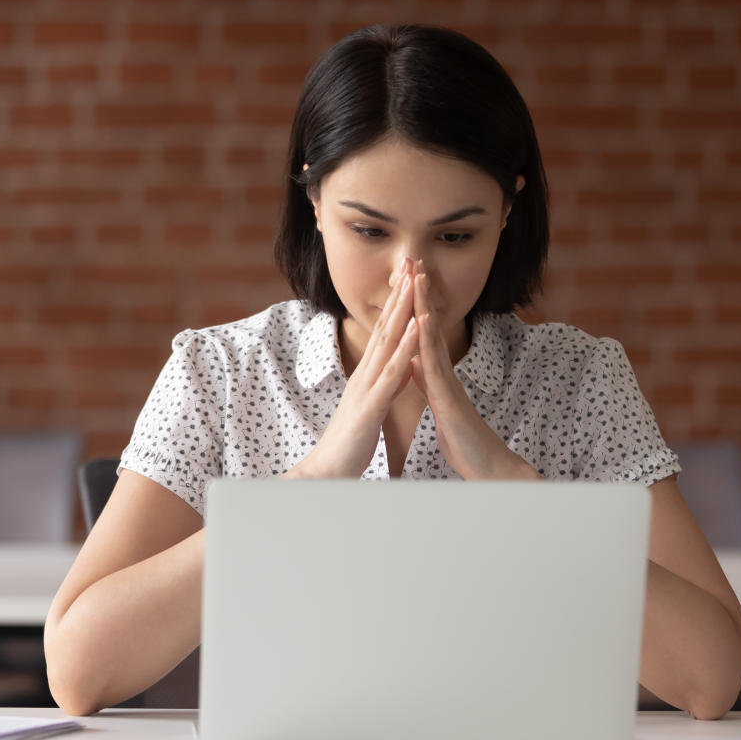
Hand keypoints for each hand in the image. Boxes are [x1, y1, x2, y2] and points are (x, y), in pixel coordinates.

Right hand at [288, 258, 420, 477]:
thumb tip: (392, 377)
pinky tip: (416, 329)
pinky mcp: (370, 406)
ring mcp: (366, 388)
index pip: (384, 334)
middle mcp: (364, 375)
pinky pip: (391, 373)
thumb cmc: (346, 448)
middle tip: (412, 263)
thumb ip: (380, 391)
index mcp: (366, 377)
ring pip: (388, 342)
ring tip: (415, 282)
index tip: (409, 280)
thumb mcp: (367, 412)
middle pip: (385, 327)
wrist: (324, 475)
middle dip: (400, 295)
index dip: (397, 305)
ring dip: (403, 310)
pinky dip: (405, 348)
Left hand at [408, 263, 540, 480]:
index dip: (413, 306)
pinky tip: (422, 322)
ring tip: (417, 277)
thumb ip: (428, 381)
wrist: (486, 466)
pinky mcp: (449, 398)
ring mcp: (448, 382)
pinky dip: (427, 342)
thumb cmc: (463, 439)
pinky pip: (436, 366)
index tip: (406, 279)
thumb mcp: (440, 404)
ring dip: (424, 306)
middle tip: (412, 261)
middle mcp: (444, 372)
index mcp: (437, 375)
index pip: (422, 334)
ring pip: (432, 338)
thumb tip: (415, 360)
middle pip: (428, 326)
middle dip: (419, 294)